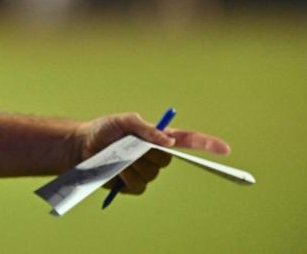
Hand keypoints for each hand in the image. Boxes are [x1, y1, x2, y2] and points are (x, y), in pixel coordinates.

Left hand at [76, 112, 230, 194]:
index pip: (188, 141)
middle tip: (128, 144)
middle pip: (167, 159)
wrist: (82, 146)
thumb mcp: (122, 121)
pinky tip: (115, 169)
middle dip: (148, 152)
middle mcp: (156, 155)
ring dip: (132, 164)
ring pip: (151, 173)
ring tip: (117, 155)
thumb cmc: (103, 130)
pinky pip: (138, 185)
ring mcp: (147, 172)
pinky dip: (125, 176)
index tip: (224, 148)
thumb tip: (168, 140)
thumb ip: (144, 127)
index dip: (207, 144)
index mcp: (158, 138)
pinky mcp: (135, 186)